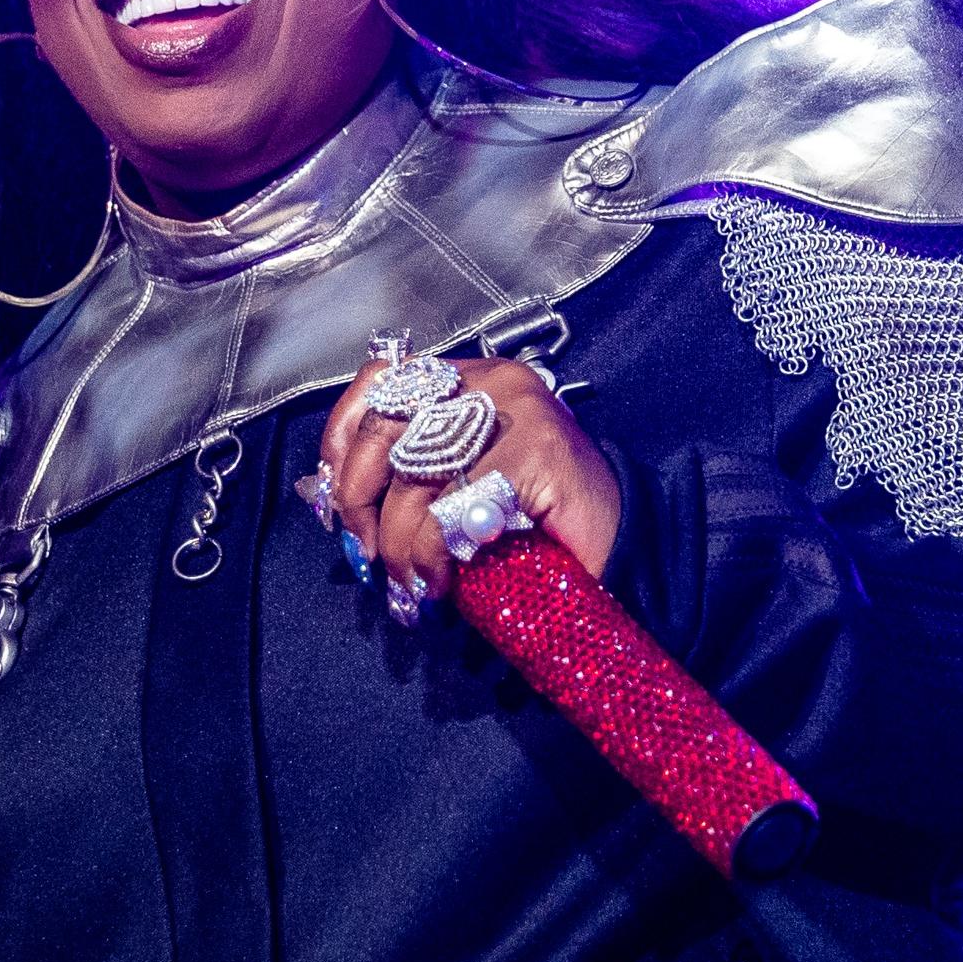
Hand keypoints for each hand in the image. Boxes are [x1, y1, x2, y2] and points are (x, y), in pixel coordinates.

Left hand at [313, 354, 618, 605]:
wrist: (630, 543)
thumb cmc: (542, 521)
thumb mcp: (466, 483)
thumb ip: (410, 474)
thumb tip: (332, 499)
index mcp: (470, 380)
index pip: (381, 384)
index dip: (342, 443)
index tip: (337, 503)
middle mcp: (490, 383)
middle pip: (384, 429)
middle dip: (360, 502)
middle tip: (371, 556)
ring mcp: (516, 413)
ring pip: (413, 475)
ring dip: (398, 542)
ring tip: (412, 581)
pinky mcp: (534, 453)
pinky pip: (450, 507)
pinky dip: (432, 552)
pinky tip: (442, 580)